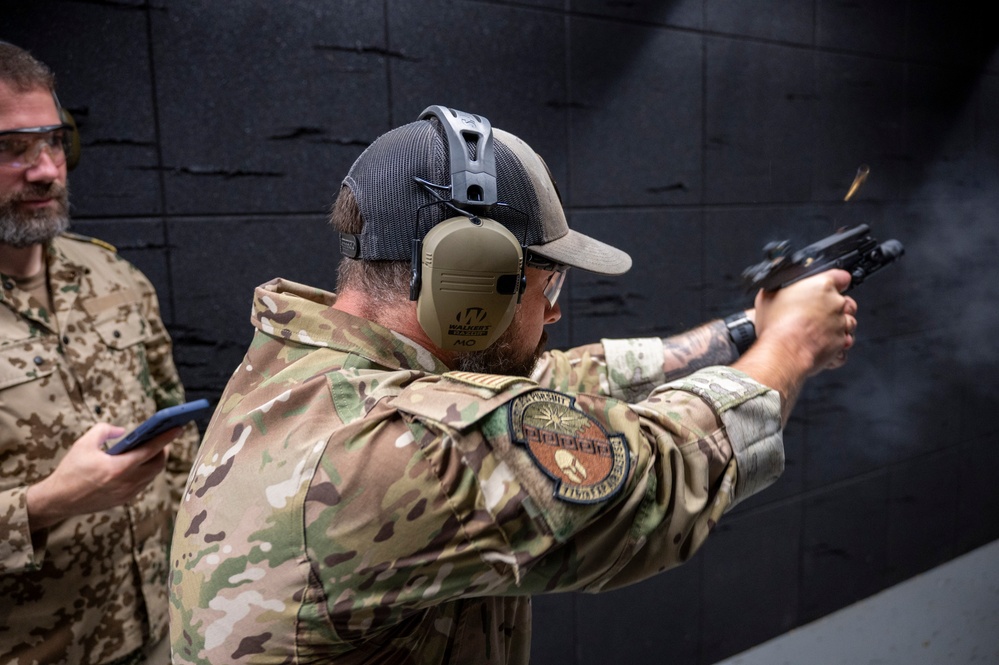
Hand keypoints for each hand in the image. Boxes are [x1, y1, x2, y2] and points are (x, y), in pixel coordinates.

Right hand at [25, 422, 181, 531]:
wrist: (58, 500)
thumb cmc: (70, 470)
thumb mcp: (83, 444)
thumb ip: (104, 430)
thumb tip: (122, 430)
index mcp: (117, 468)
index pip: (150, 450)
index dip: (166, 438)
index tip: (178, 427)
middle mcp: (126, 483)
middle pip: (157, 464)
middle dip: (164, 450)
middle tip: (163, 438)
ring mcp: (126, 494)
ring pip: (152, 475)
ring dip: (156, 461)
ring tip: (155, 447)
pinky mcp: (124, 500)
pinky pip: (143, 483)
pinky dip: (146, 471)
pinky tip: (142, 462)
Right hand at [753, 269, 857, 375]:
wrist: (783, 352)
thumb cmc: (777, 325)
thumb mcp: (768, 295)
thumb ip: (780, 286)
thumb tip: (778, 285)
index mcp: (822, 286)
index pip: (841, 277)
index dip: (837, 282)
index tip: (834, 286)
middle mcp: (836, 304)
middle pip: (847, 302)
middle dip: (836, 308)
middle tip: (819, 314)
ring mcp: (840, 324)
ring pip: (848, 324)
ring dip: (837, 327)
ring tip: (819, 332)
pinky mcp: (840, 344)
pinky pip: (844, 345)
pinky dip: (836, 348)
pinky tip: (821, 347)